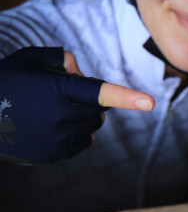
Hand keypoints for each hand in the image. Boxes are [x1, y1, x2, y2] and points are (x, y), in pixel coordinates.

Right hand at [0, 47, 154, 163]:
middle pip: (100, 108)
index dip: (127, 97)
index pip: (100, 93)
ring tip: (53, 109)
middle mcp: (62, 116)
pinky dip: (77, 133)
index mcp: (58, 89)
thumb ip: (60, 58)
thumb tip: (80, 71)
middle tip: (60, 93)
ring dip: (85, 116)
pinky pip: (84, 142)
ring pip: (94, 125)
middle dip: (89, 100)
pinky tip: (52, 125)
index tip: (150, 103)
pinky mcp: (56, 154)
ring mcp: (59, 138)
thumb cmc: (6, 83)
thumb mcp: (29, 59)